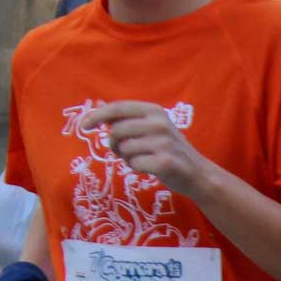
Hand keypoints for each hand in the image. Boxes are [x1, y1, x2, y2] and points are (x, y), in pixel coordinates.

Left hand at [78, 101, 214, 198]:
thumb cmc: (169, 149)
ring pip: (124, 150)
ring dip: (127, 158)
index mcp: (154, 110)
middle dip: (115, 144)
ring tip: (143, 159)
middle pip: (117, 131)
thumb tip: (97, 107)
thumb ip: (126, 118)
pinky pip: (134, 164)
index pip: (117, 108)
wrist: (197, 173)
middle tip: (125, 151)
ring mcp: (163, 143)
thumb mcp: (151, 127)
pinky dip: (137, 169)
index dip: (97, 116)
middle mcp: (159, 123)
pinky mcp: (164, 162)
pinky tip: (150, 168)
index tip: (84, 126)